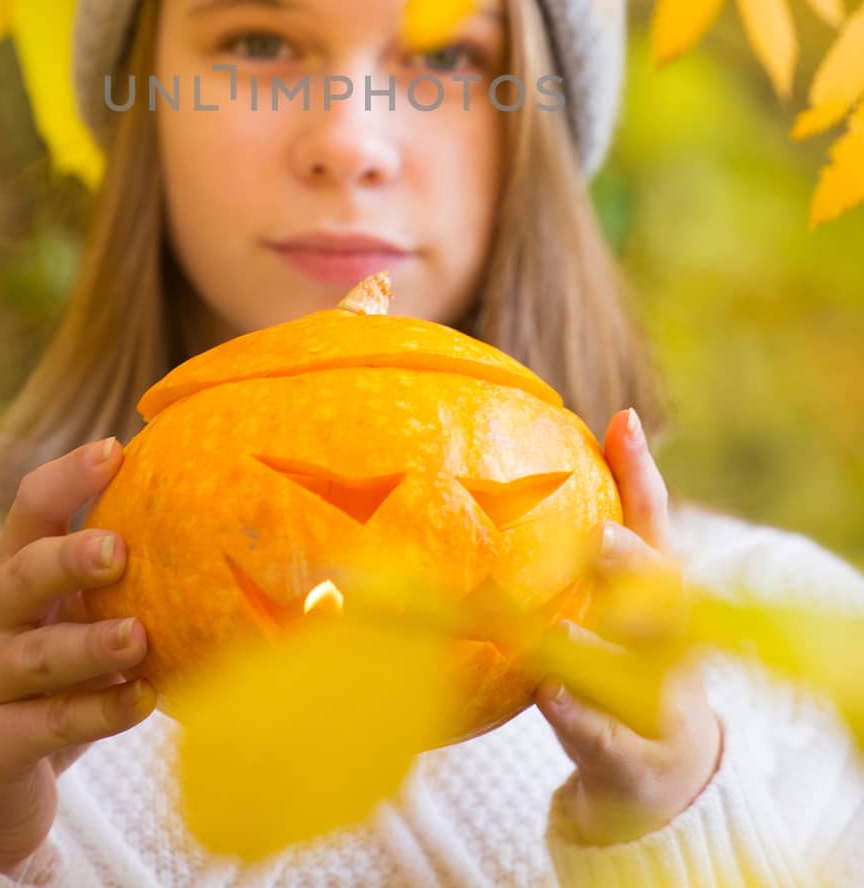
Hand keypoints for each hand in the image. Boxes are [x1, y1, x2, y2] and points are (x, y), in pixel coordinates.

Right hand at [0, 438, 153, 874]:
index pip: (31, 509)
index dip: (69, 477)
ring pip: (36, 655)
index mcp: (8, 571)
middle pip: (21, 575)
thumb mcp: (65, 619)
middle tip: (119, 550)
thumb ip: (112, 585)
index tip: (114, 451)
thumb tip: (213, 537)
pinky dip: (98, 712)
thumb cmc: (43, 681)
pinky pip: (47, 723)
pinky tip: (141, 700)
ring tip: (139, 637)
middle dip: (69, 559)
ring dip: (90, 645)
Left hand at [535, 408, 722, 845]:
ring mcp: (661, 701)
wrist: (657, 774)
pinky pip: (608, 738)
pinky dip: (582, 717)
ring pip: (639, 672)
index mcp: (659, 592)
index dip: (642, 472)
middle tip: (598, 534)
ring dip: (601, 647)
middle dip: (632, 562)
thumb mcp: (604, 595)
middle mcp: (670, 640)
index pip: (656, 521)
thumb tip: (527, 449)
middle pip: (663, 596)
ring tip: (561, 626)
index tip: (622, 422)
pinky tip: (550, 693)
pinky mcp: (636, 758)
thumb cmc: (620, 658)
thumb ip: (575, 530)